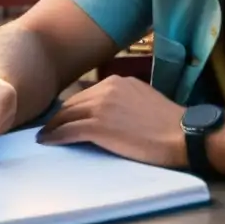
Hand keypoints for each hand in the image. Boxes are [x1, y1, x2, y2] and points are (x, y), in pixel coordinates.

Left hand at [37, 76, 185, 168]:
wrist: (181, 134)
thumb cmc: (168, 123)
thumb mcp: (142, 99)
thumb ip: (122, 100)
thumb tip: (109, 112)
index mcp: (117, 81)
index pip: (86, 94)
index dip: (72, 107)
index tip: (63, 117)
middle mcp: (106, 89)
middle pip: (72, 103)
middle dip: (58, 116)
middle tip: (47, 128)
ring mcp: (101, 107)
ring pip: (67, 116)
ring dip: (52, 127)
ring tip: (43, 136)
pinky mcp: (98, 127)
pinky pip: (69, 131)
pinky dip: (55, 137)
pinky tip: (47, 142)